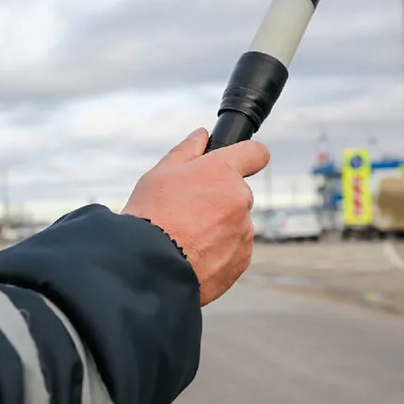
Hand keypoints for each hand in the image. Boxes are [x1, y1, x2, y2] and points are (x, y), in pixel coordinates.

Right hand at [122, 127, 269, 305]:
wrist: (148, 267)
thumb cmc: (150, 216)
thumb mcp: (159, 175)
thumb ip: (186, 151)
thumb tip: (202, 135)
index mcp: (222, 172)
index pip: (255, 153)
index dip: (247, 157)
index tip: (238, 164)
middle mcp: (240, 199)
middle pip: (236, 194)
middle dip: (218, 200)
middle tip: (185, 213)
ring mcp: (244, 232)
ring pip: (235, 224)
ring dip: (218, 229)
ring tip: (185, 240)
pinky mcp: (241, 260)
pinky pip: (233, 250)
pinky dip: (218, 252)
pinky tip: (191, 256)